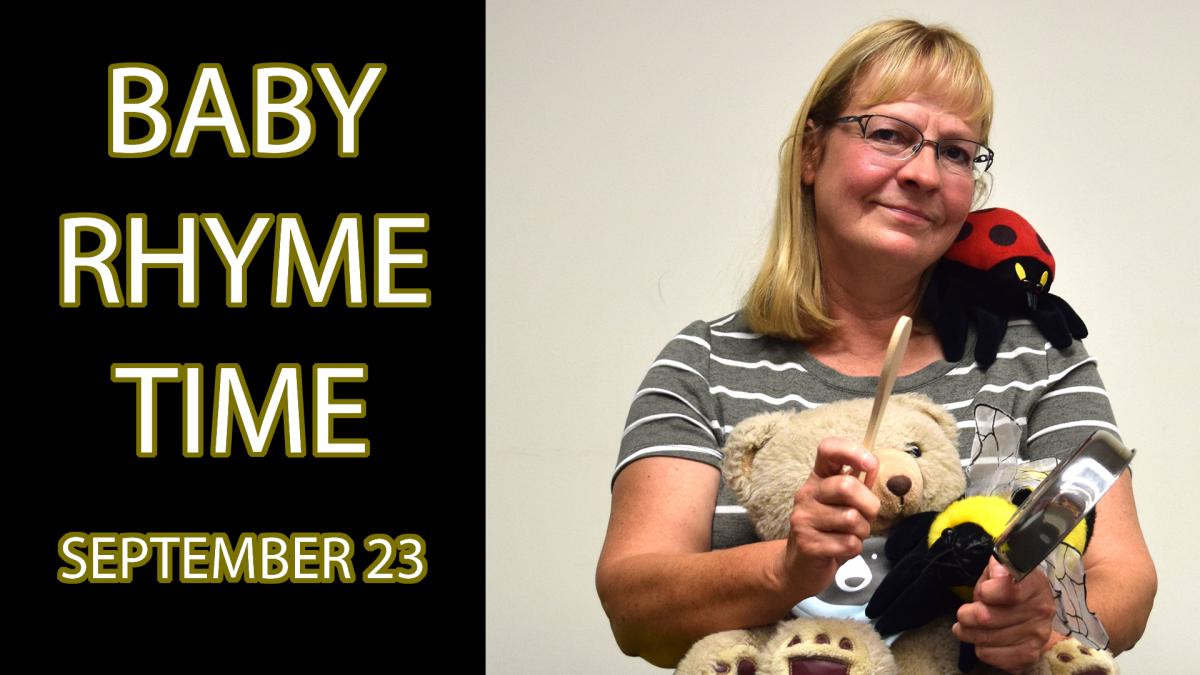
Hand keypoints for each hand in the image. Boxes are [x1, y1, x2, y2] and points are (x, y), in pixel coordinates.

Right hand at [775, 437, 879, 596]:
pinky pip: (848, 543)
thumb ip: (858, 486)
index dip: (852, 451)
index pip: (828, 449)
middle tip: (866, 518)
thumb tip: (873, 467)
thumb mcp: (842, 505)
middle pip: (847, 486)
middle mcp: (807, 494)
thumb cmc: (827, 532)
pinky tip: (841, 550)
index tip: (870, 464)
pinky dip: (854, 549)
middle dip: (869, 506)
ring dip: (862, 532)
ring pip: (852, 518)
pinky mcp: (807, 544)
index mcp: (818, 479)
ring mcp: (803, 518)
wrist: (799, 567)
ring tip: (850, 536)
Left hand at [953, 559, 1055, 672]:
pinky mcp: (1029, 655)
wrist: (1031, 612)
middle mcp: (1041, 610)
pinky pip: (992, 656)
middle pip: (988, 618)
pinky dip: (982, 649)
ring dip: (970, 633)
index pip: (1008, 591)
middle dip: (967, 615)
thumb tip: (998, 573)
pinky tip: (984, 641)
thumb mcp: (1000, 570)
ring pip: (986, 639)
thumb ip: (996, 568)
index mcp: (1035, 584)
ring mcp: (1037, 635)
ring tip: (967, 627)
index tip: (981, 592)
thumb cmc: (1009, 588)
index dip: (986, 592)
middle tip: (963, 614)